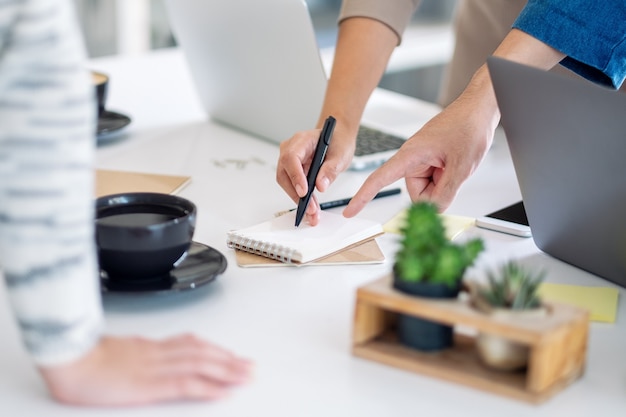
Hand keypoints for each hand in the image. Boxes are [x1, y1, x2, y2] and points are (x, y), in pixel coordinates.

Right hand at [39, 335, 252, 405]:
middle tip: (250, 366)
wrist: (67, 359)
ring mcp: (155, 368)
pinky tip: (223, 391)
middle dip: (230, 360)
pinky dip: (208, 387)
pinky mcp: (149, 385)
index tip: (231, 355)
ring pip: (200, 365)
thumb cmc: (83, 358)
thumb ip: (135, 351)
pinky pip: (185, 383)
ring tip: (246, 376)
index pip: (190, 344)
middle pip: (202, 353)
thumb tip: (145, 350)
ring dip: (227, 370)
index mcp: (149, 347)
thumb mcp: (115, 350)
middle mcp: (157, 354)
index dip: (214, 349)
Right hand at [276, 126, 354, 225]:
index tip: (304, 191)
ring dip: (298, 199)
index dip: (296, 176)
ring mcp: (290, 160)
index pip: (291, 157)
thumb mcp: (341, 155)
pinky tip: (311, 208)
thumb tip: (321, 186)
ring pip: (287, 182)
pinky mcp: (293, 170)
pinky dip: (301, 198)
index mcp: (302, 140)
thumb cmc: (338, 142)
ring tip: (312, 212)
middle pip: (285, 173)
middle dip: (296, 194)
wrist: (338, 138)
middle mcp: (291, 148)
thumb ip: (331, 169)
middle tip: (310, 209)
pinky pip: (293, 185)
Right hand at [343, 81, 498, 215]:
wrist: (480, 109)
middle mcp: (413, 158)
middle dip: (435, 192)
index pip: (379, 179)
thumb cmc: (468, 127)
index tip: (350, 211)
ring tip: (456, 163)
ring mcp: (423, 159)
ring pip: (427, 188)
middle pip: (416, 192)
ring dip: (443, 183)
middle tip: (453, 174)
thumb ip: (445, 194)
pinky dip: (446, 178)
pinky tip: (455, 163)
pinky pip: (434, 180)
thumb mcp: (460, 167)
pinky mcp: (431, 160)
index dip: (363, 197)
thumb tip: (435, 211)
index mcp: (411, 155)